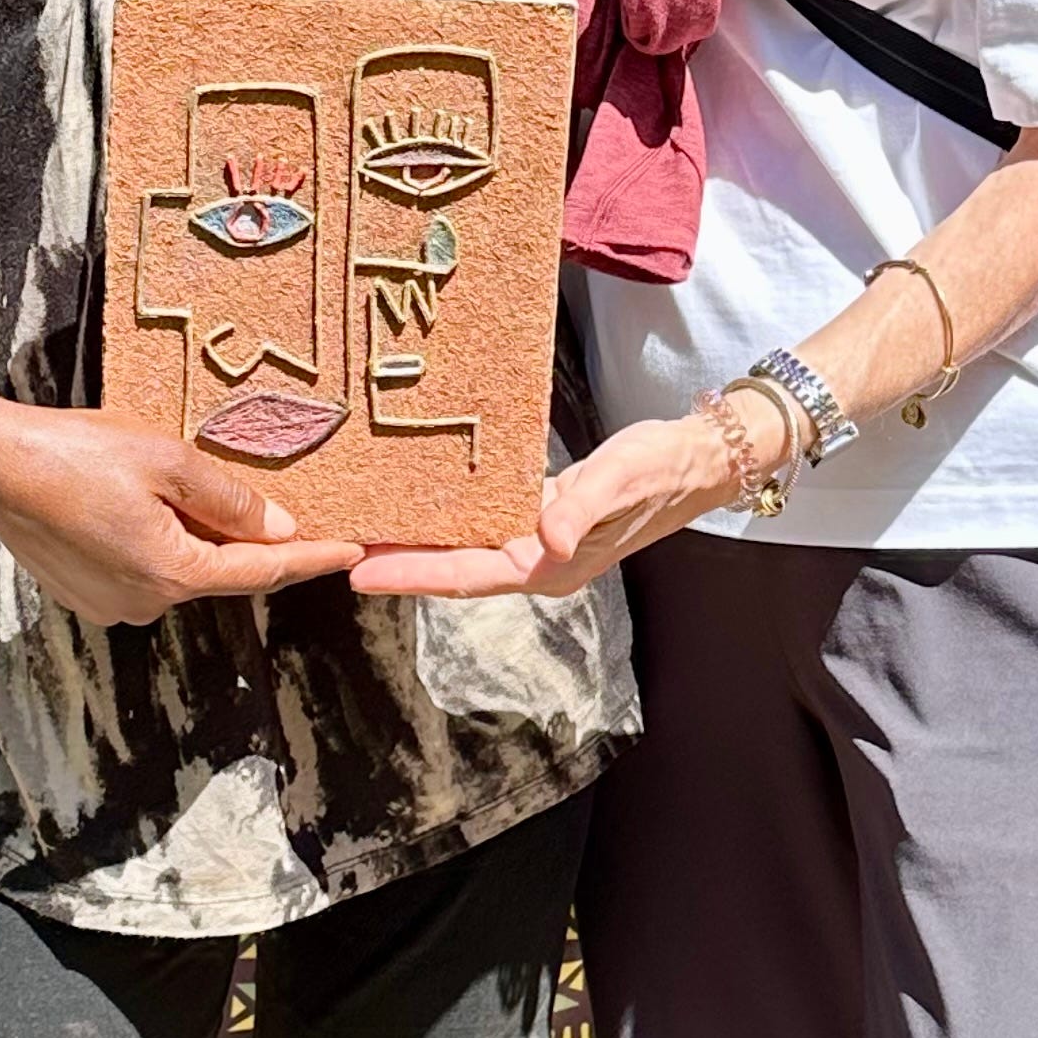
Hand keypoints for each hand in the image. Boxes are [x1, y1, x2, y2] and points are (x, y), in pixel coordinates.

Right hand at [0, 407, 358, 631]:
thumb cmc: (76, 454)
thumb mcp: (167, 460)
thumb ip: (230, 499)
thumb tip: (281, 527)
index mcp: (174, 572)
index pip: (264, 571)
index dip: (313, 557)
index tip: (355, 549)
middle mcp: (148, 602)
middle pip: (221, 572)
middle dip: (251, 542)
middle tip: (285, 504)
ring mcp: (114, 605)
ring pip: (180, 570)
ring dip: (196, 538)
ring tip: (188, 490)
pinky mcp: (87, 595)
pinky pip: (144, 571)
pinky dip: (159, 544)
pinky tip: (143, 505)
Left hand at [350, 408, 743, 599]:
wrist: (699, 459)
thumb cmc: (662, 467)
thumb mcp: (621, 478)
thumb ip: (581, 507)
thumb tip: (546, 541)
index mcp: (552, 565)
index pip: (469, 577)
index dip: (413, 576)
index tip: (360, 571)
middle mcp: (540, 562)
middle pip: (456, 571)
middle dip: (400, 565)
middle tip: (339, 551)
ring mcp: (541, 544)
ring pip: (467, 551)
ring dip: (419, 546)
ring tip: (364, 532)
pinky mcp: (543, 519)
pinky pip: (485, 528)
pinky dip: (449, 522)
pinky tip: (420, 506)